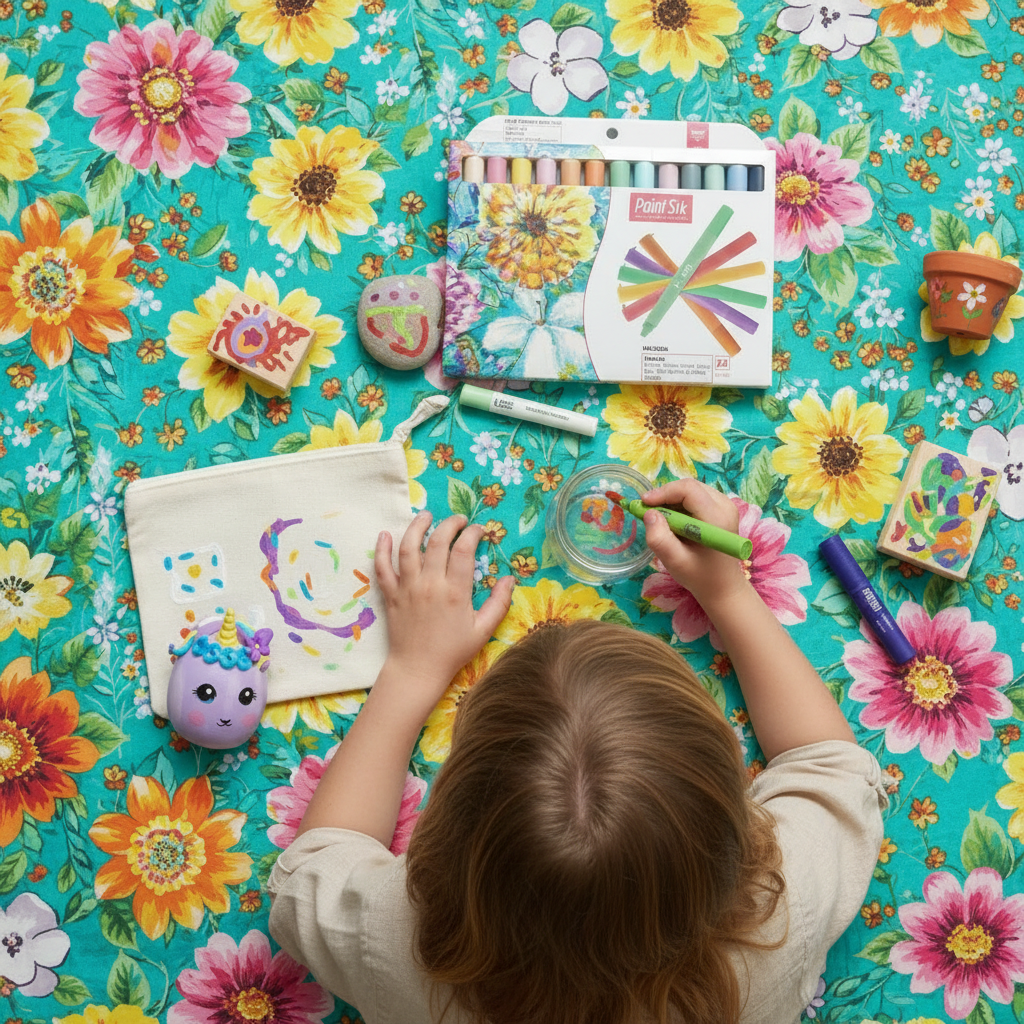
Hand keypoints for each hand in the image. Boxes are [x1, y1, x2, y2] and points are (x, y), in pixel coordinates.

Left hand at [374, 511, 513, 713]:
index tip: (479, 530)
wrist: (417, 670)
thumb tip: (510, 579)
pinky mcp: (391, 595)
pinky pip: (382, 567)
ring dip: (417, 527)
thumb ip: (499, 603)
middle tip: (458, 519)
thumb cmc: (452, 651)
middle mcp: (430, 585)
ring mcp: (407, 588)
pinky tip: (385, 535)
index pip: (464, 550)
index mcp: (455, 592)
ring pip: (409, 548)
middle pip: (438, 542)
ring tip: (426, 516)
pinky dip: (382, 550)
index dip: (473, 534)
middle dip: (450, 524)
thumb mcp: (483, 630)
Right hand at [641, 478, 750, 612]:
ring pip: (692, 490)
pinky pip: (697, 496)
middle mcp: (726, 506)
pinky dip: (680, 504)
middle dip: (666, 495)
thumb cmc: (699, 576)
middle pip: (690, 486)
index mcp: (716, 519)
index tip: (644, 503)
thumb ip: (660, 538)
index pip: (689, 489)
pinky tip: (674, 520)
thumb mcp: (675, 562)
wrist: (722, 586)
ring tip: (660, 518)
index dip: (664, 492)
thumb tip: (649, 513)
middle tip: (648, 511)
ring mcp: (726, 506)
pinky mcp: (723, 509)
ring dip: (672, 500)